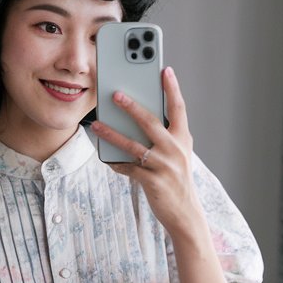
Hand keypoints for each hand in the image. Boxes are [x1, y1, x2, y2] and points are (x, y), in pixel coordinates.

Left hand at [90, 66, 197, 234]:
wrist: (185, 213)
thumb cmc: (177, 179)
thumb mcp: (177, 154)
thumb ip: (164, 136)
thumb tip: (137, 118)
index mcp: (183, 139)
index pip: (178, 108)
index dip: (172, 88)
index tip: (165, 69)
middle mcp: (175, 150)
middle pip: (151, 122)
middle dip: (132, 106)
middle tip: (115, 94)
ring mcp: (164, 166)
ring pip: (132, 145)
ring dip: (112, 134)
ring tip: (96, 126)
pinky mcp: (152, 182)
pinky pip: (127, 167)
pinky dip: (114, 162)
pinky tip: (104, 157)